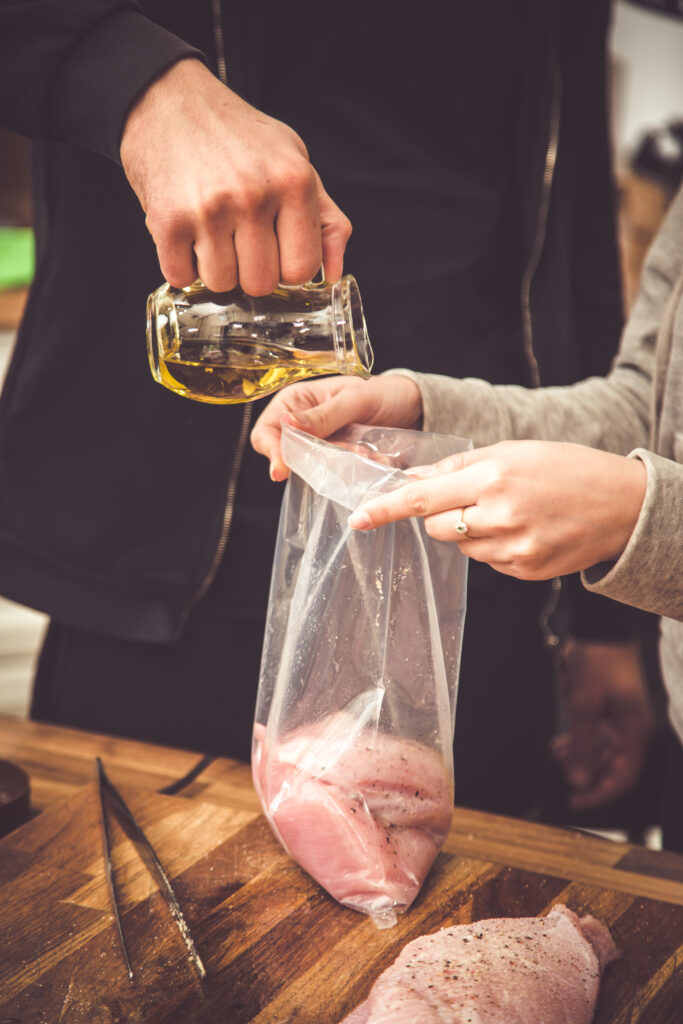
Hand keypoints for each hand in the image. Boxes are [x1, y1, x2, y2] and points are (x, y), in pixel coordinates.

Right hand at [120, 58, 350, 294]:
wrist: (168, 102)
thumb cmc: (238, 138)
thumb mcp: (294, 161)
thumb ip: (325, 219)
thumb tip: (334, 273)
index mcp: (293, 182)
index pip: (302, 268)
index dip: (286, 267)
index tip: (273, 248)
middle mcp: (253, 195)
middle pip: (260, 283)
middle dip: (249, 269)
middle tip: (237, 237)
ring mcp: (209, 208)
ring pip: (221, 283)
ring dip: (214, 267)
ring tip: (210, 230)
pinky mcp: (168, 220)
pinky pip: (180, 276)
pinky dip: (180, 265)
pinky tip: (185, 233)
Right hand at [250, 374, 422, 479]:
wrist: (413, 408)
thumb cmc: (383, 394)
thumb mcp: (355, 400)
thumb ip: (323, 415)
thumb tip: (286, 423)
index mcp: (296, 400)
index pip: (267, 430)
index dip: (271, 450)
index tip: (282, 469)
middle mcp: (302, 424)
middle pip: (285, 454)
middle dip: (313, 459)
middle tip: (347, 452)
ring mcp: (318, 445)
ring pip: (312, 468)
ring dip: (338, 465)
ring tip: (366, 451)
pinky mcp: (335, 461)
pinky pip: (333, 475)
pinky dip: (351, 471)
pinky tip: (372, 459)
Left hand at [348, 440, 647, 579]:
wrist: (622, 506)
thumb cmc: (565, 469)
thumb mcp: (513, 450)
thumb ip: (459, 465)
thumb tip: (412, 479)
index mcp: (493, 477)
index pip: (423, 498)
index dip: (386, 509)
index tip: (358, 518)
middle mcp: (499, 515)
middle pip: (434, 527)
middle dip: (439, 514)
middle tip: (471, 498)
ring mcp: (512, 549)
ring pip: (459, 545)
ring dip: (469, 530)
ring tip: (509, 512)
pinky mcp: (523, 571)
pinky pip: (486, 561)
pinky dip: (493, 546)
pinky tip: (523, 530)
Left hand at [552, 640, 653, 809]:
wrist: (599, 629)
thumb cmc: (599, 663)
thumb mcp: (584, 707)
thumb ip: (582, 746)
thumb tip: (580, 780)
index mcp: (634, 733)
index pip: (622, 778)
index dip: (598, 794)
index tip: (574, 800)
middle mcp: (631, 730)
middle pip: (610, 767)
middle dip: (584, 771)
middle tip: (559, 765)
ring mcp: (620, 720)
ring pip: (601, 752)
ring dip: (579, 756)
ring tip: (556, 751)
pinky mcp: (608, 711)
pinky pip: (595, 736)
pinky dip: (579, 741)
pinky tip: (561, 741)